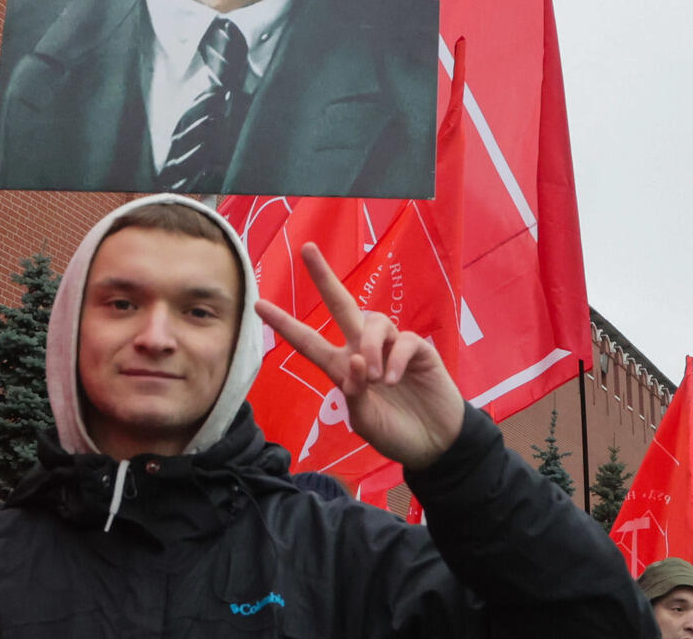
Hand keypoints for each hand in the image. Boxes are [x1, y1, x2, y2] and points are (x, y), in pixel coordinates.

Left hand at [255, 243, 463, 470]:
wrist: (434, 443)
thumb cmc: (394, 433)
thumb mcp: (364, 421)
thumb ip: (354, 394)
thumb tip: (356, 361)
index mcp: (342, 368)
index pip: (308, 341)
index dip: (285, 324)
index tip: (258, 305)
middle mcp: (363, 350)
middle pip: (342, 304)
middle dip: (323, 277)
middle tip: (306, 249)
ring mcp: (391, 347)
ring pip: (373, 321)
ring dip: (370, 347)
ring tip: (375, 379)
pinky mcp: (418, 350)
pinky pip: (403, 340)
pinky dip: (395, 359)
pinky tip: (393, 380)